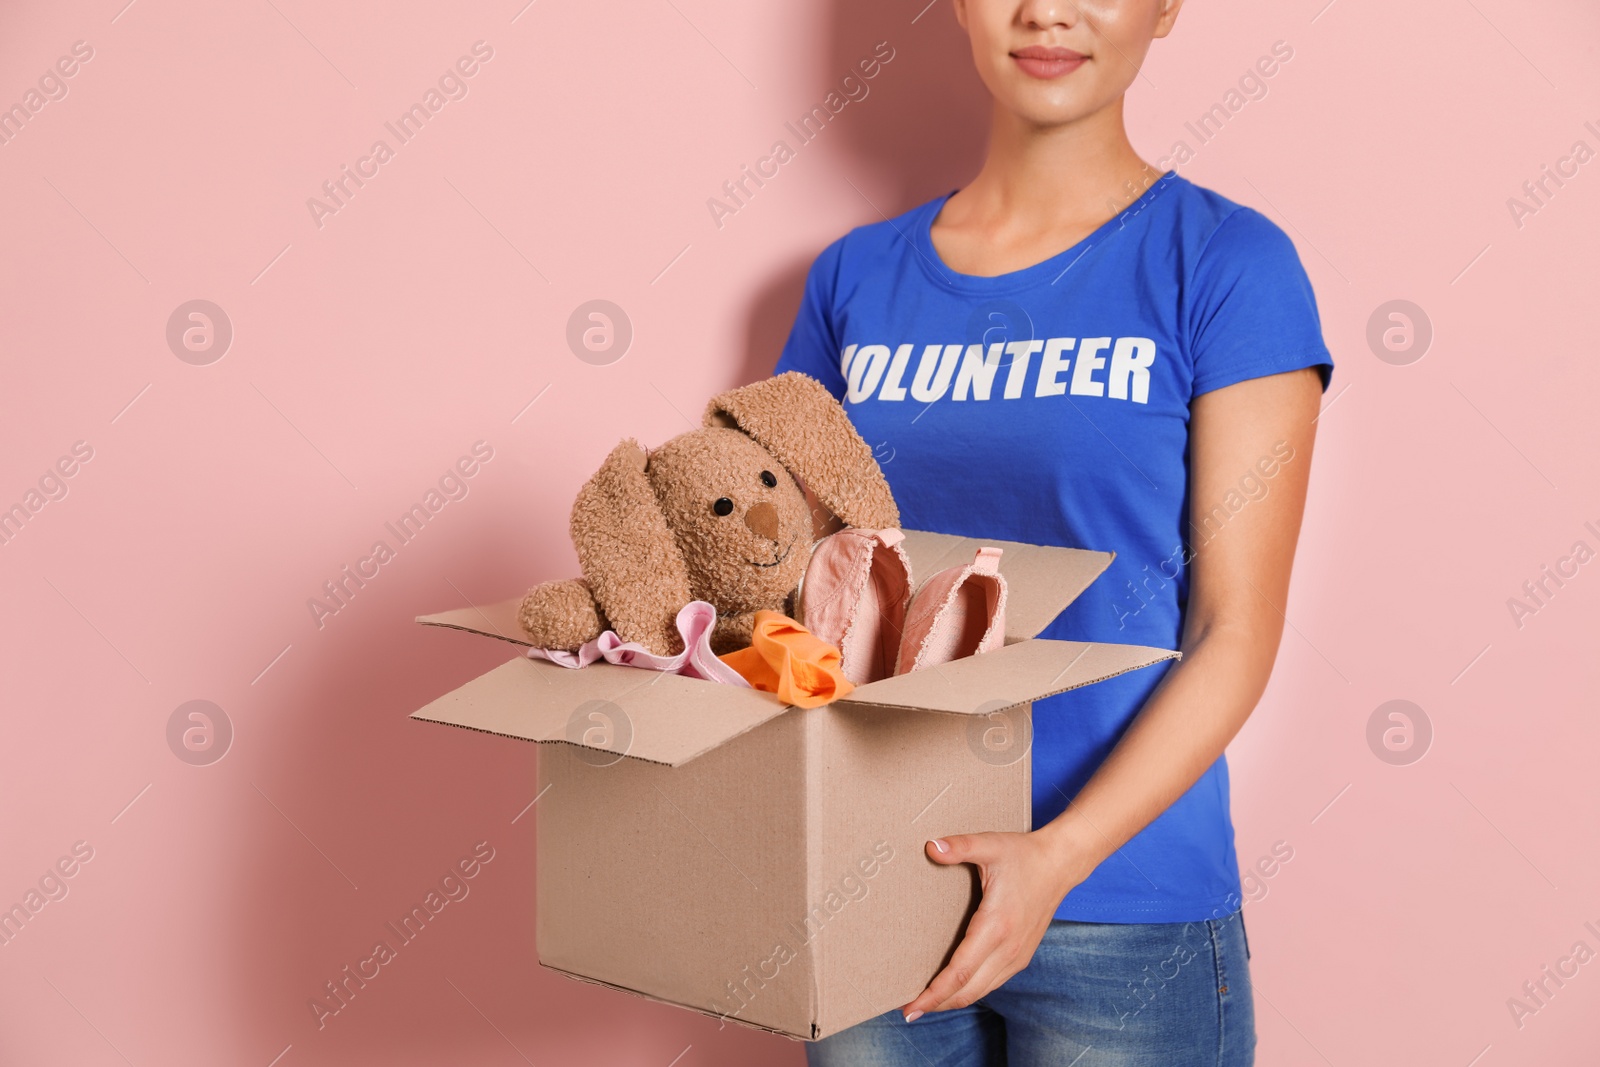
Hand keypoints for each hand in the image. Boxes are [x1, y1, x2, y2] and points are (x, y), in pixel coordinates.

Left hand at [900, 829, 1091, 1019]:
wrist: (1059, 864)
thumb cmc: (1023, 855)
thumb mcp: (990, 844)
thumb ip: (960, 846)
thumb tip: (931, 846)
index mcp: (996, 926)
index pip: (959, 973)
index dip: (933, 994)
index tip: (909, 1006)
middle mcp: (1007, 949)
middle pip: (966, 991)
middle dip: (935, 1005)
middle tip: (906, 1010)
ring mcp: (1016, 956)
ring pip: (980, 992)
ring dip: (951, 1001)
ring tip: (924, 1004)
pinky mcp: (1020, 956)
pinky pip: (991, 983)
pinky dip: (968, 992)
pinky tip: (952, 989)